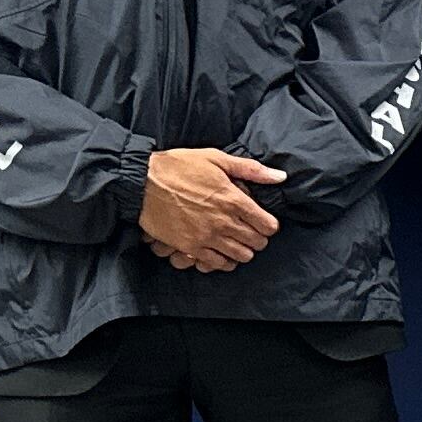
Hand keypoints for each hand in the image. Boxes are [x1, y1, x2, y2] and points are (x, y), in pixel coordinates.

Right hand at [137, 148, 282, 270]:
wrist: (141, 180)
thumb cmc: (178, 166)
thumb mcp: (215, 158)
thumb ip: (250, 169)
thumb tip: (280, 177)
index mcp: (233, 199)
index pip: (268, 226)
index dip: (268, 225)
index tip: (261, 221)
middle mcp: (224, 221)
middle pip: (257, 243)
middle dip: (257, 238)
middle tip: (249, 232)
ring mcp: (207, 236)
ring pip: (241, 256)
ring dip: (242, 250)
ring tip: (235, 242)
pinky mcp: (190, 246)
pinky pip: (217, 264)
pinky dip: (223, 261)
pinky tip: (220, 251)